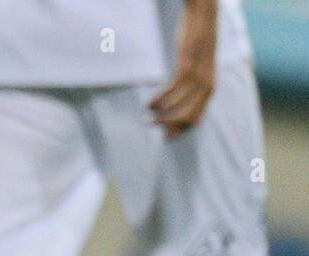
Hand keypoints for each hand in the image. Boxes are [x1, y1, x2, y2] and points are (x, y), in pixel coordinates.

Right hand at [150, 0, 216, 139]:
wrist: (203, 17)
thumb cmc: (197, 43)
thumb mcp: (198, 67)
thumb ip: (193, 84)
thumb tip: (179, 101)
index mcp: (210, 88)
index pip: (196, 119)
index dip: (179, 131)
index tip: (164, 137)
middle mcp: (207, 85)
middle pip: (187, 117)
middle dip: (168, 126)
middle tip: (152, 126)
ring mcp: (198, 76)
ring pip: (179, 107)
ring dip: (161, 115)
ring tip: (147, 116)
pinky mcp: (187, 66)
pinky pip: (172, 90)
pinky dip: (159, 100)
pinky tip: (148, 103)